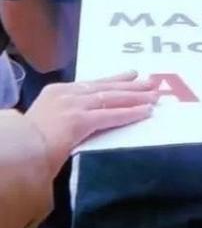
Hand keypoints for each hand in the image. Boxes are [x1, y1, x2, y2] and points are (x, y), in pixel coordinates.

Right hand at [26, 71, 158, 174]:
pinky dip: (130, 113)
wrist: (19, 151)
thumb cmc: (30, 144)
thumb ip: (63, 117)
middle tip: (152, 82)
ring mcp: (73, 105)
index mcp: (57, 92)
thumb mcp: (46, 121)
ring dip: (136, 97)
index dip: (115, 80)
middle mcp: (66, 94)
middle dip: (132, 85)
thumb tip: (79, 123)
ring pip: (112, 98)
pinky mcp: (79, 120)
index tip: (132, 76)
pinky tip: (146, 112)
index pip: (93, 84)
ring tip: (155, 96)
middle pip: (106, 87)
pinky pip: (111, 115)